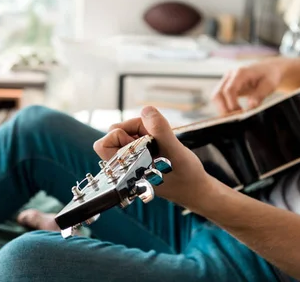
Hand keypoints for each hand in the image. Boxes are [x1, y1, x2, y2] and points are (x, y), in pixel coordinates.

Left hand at [93, 106, 212, 210]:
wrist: (197, 189)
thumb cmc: (185, 175)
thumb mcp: (174, 150)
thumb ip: (158, 129)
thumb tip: (146, 110)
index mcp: (124, 171)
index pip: (102, 144)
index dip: (121, 135)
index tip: (144, 141)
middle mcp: (124, 166)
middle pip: (115, 133)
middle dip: (135, 129)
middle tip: (155, 137)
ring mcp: (131, 160)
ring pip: (127, 133)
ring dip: (144, 131)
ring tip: (161, 141)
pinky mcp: (140, 155)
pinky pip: (137, 137)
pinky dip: (149, 135)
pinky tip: (162, 144)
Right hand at [211, 59, 285, 114]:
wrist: (269, 69)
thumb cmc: (270, 75)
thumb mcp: (270, 85)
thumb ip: (260, 95)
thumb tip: (251, 106)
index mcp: (240, 72)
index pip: (229, 90)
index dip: (232, 104)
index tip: (240, 113)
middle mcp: (230, 75)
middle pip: (217, 93)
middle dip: (223, 108)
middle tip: (235, 117)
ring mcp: (227, 80)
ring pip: (216, 96)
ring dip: (223, 108)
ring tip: (235, 115)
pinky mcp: (226, 86)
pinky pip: (220, 97)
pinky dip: (225, 106)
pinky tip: (234, 111)